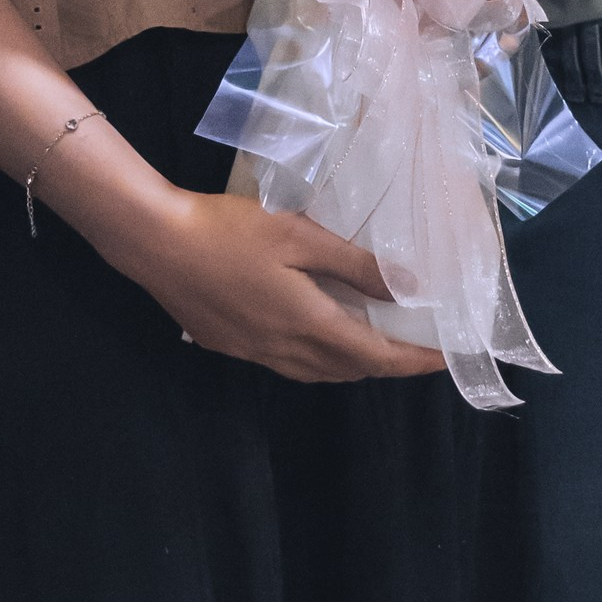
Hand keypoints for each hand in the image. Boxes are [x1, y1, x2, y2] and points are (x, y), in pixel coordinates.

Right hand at [133, 188, 448, 384]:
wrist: (154, 242)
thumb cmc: (229, 231)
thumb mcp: (300, 235)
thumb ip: (356, 264)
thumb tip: (409, 288)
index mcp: (308, 324)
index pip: (377, 356)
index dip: (415, 362)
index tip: (446, 360)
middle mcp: (284, 350)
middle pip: (349, 370)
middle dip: (386, 363)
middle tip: (413, 343)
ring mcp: (253, 352)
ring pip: (315, 371)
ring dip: (349, 363)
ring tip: (371, 340)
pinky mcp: (228, 345)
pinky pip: (286, 363)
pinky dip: (315, 357)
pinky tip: (312, 332)